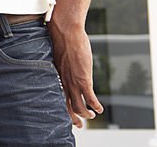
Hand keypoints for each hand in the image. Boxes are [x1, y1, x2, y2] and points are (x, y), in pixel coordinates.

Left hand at [48, 10, 102, 127]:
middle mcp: (63, 81)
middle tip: (79, 125)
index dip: (62, 107)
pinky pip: (89, 98)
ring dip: (86, 113)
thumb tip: (62, 58)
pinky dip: (95, 106)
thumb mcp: (58, 53)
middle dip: (73, 118)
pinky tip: (100, 109)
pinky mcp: (83, 79)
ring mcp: (73, 81)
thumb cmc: (61, 38)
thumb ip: (60, 60)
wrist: (66, 31)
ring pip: (78, 106)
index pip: (57, 96)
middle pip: (66, 106)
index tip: (66, 112)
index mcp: (56, 75)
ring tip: (92, 115)